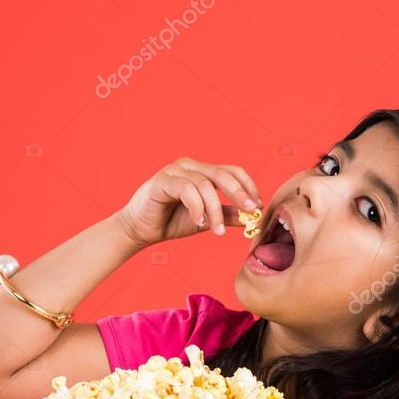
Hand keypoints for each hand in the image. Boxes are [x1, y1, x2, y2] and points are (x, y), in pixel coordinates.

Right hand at [116, 157, 262, 248]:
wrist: (140, 230)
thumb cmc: (172, 222)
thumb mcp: (207, 219)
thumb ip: (227, 215)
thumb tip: (252, 217)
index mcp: (203, 172)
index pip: (233, 171)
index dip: (248, 186)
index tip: (258, 206)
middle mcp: (190, 166)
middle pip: (223, 174)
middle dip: (240, 194)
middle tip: (251, 212)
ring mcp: (175, 171)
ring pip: (205, 185)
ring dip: (215, 210)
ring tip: (218, 231)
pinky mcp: (162, 180)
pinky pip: (187, 190)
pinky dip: (197, 207)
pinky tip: (199, 222)